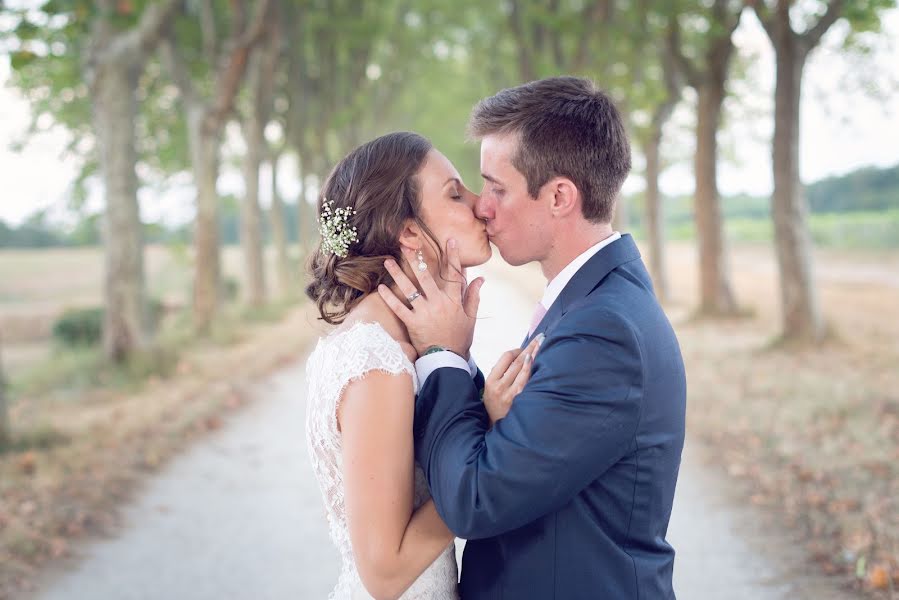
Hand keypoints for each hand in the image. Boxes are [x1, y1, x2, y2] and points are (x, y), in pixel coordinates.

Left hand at [377, 238, 484, 357]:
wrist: (448, 359)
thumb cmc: (460, 337)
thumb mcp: (471, 317)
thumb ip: (473, 296)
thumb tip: (480, 278)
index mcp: (454, 300)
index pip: (454, 274)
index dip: (453, 256)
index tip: (450, 241)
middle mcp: (439, 303)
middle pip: (426, 277)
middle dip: (416, 260)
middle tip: (407, 246)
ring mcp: (424, 313)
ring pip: (409, 289)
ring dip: (397, 274)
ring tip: (388, 261)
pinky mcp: (413, 323)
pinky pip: (398, 308)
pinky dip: (389, 298)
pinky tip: (381, 287)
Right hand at [483, 334, 543, 424]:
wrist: (498, 426)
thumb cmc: (497, 404)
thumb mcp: (491, 389)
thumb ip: (501, 373)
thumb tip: (519, 357)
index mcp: (491, 381)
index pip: (505, 358)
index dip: (517, 350)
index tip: (525, 348)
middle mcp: (499, 386)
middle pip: (516, 361)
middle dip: (529, 347)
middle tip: (540, 337)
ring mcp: (509, 393)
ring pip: (522, 368)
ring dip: (534, 354)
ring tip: (542, 343)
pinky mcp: (519, 399)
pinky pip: (526, 380)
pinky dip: (531, 369)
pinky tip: (537, 360)